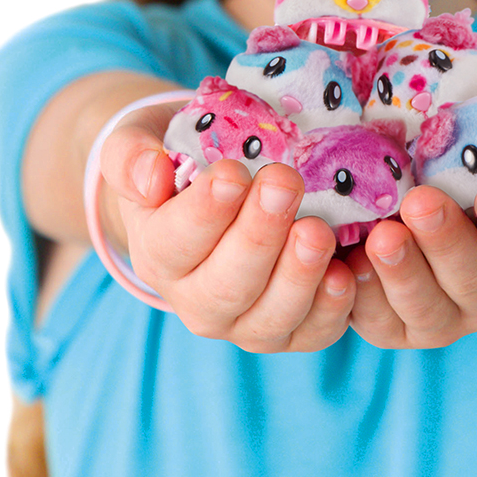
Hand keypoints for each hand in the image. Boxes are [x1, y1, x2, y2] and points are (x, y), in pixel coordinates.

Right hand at [98, 107, 355, 352]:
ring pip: (269, 318)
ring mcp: (244, 323)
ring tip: (318, 231)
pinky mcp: (291, 330)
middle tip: (284, 183)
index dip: (205, 211)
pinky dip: (331, 308)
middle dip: (258, 235)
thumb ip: (130, 157)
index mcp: (157, 254)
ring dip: (297, 277)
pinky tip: (346, 271)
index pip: (176, 242)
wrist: (213, 187)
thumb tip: (150, 177)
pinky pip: (312, 332)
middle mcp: (196, 300)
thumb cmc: (179, 161)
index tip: (232, 172)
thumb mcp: (139, 144)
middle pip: (226, 285)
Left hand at [345, 158, 476, 349]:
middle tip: (421, 203)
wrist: (432, 194)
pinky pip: (380, 324)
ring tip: (381, 236)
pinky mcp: (397, 328)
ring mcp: (446, 318)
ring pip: (428, 311)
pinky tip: (346, 264)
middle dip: (446, 244)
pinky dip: (361, 297)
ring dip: (403, 274)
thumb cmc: (471, 162)